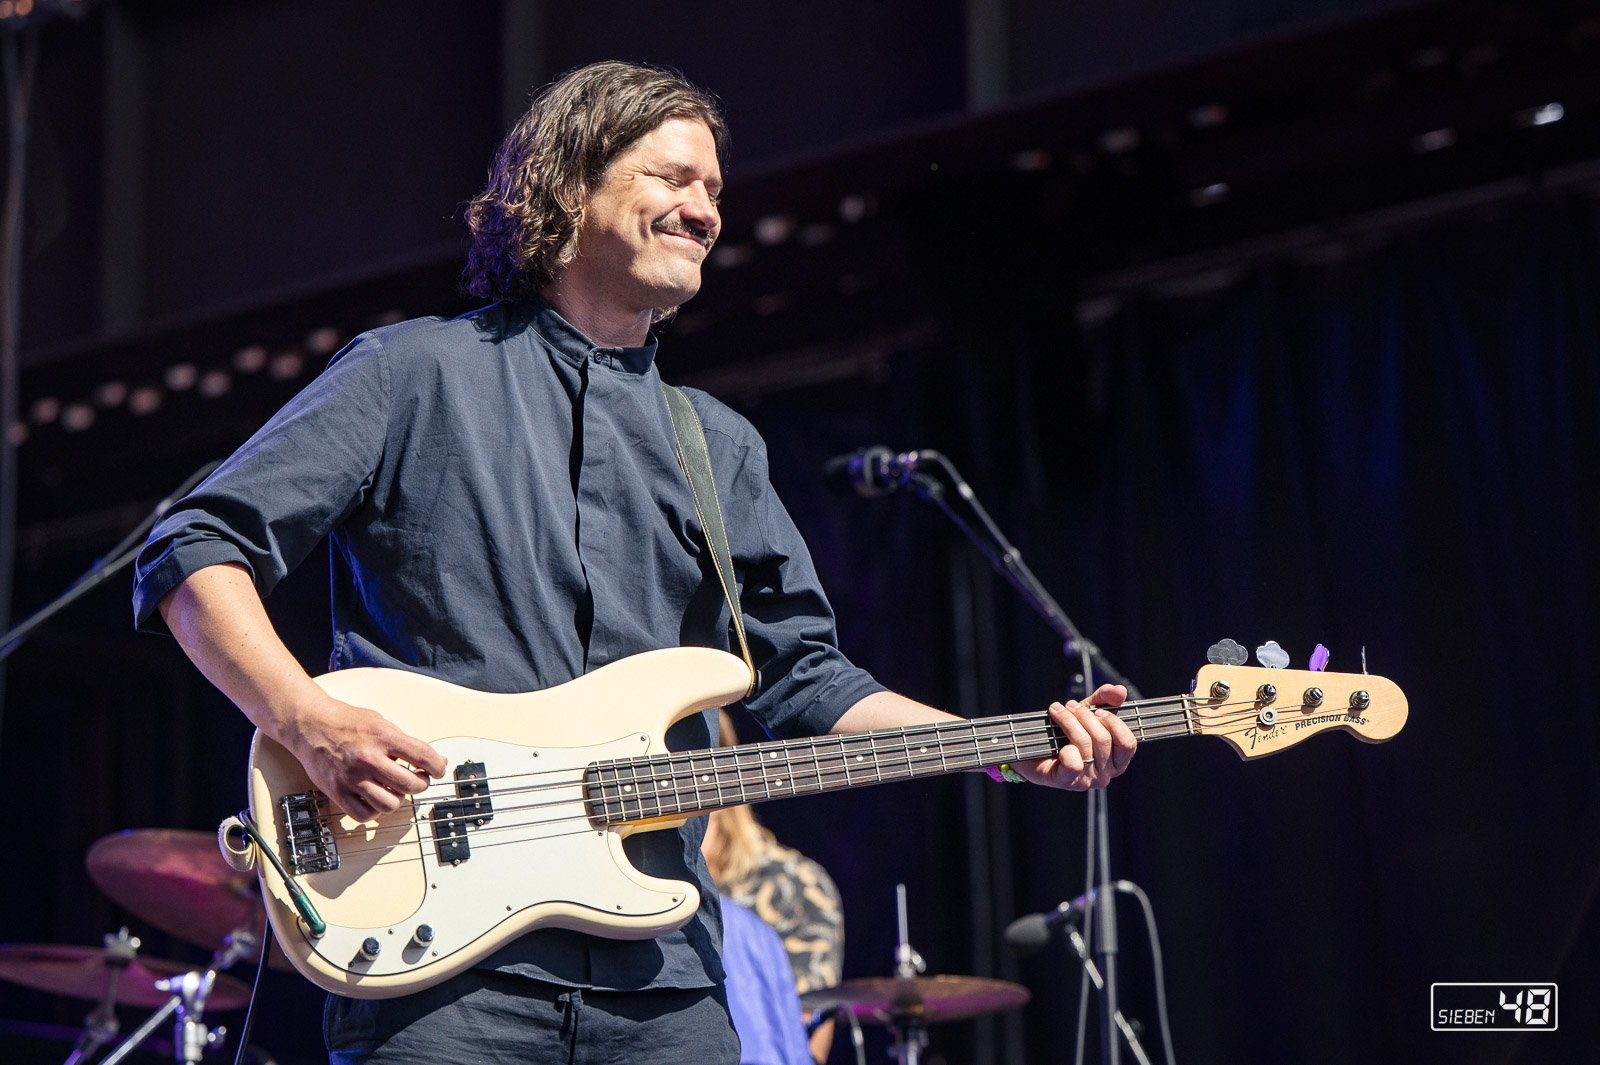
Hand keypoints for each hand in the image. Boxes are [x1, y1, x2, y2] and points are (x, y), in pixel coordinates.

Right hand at [286, 695, 446, 821]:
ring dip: (398, 799)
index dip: (437, 766)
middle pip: (410, 785)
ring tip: (395, 789)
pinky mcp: (337, 791)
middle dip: (421, 784)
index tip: (438, 770)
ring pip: (389, 804)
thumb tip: (436, 761)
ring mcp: (352, 777)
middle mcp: (368, 758)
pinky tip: (375, 797)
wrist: (310, 724)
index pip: (423, 756)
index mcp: (383, 737)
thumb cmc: (346, 722)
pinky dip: (374, 811)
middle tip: (418, 779)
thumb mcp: (382, 723)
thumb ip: (407, 744)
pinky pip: (364, 814)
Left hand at [1013, 684, 1134, 790]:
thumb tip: (1120, 690)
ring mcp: (1087, 780)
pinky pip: (1074, 763)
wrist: (1031, 748)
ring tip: (1058, 710)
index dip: (1114, 723)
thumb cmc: (1063, 733)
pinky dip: (1064, 747)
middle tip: (1070, 705)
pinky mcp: (1068, 782)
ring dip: (1069, 722)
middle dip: (1085, 716)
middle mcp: (1105, 775)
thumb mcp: (1086, 712)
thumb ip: (1104, 699)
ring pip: (1085, 744)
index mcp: (1116, 761)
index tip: (1098, 710)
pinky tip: (1056, 740)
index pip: (1128, 743)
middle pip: (1104, 739)